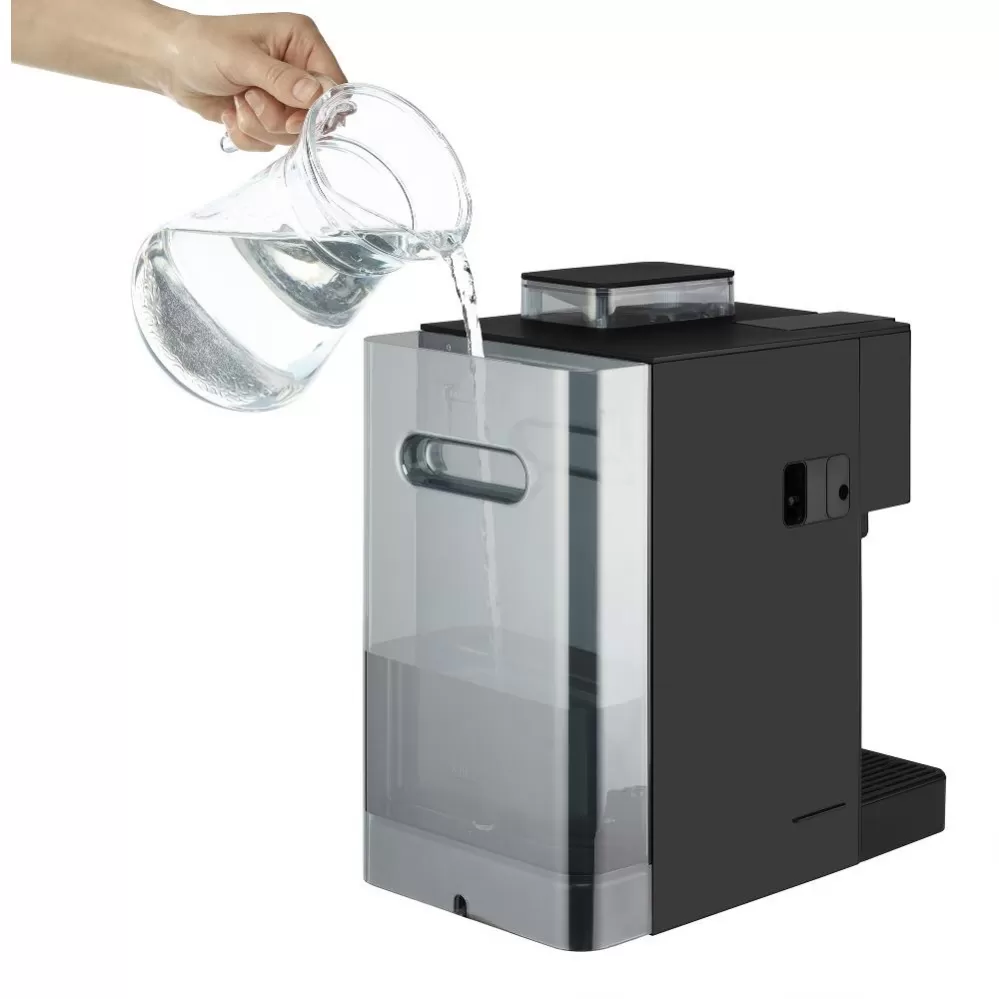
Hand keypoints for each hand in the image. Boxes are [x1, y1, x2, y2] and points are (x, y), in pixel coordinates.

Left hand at [159, 10, 345, 150]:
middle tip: (249, 99)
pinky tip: (231, 114)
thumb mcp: (242, 59)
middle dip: (277, 118)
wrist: (169, 63)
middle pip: (313, 116)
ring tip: (237, 102)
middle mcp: (298, 68)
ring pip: (291, 134)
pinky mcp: (270, 117)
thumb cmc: (201, 46)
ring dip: (259, 126)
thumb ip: (281, 79)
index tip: (289, 119)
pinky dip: (249, 135)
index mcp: (301, 41)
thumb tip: (317, 94)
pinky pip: (272, 143)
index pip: (332, 84)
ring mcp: (285, 95)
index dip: (315, 108)